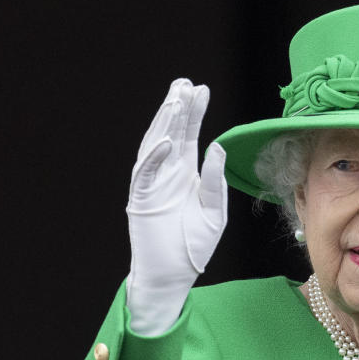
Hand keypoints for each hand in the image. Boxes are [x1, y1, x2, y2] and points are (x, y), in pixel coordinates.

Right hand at [125, 78, 227, 334]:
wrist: (174, 276)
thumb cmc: (194, 246)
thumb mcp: (214, 211)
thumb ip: (214, 181)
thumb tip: (217, 148)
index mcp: (187, 174)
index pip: (190, 136)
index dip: (195, 113)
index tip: (202, 90)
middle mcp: (168, 174)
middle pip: (172, 134)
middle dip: (178, 109)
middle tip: (185, 84)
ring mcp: (152, 185)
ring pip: (156, 147)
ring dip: (164, 124)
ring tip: (174, 101)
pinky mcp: (141, 200)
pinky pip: (145, 174)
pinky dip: (155, 157)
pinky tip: (168, 141)